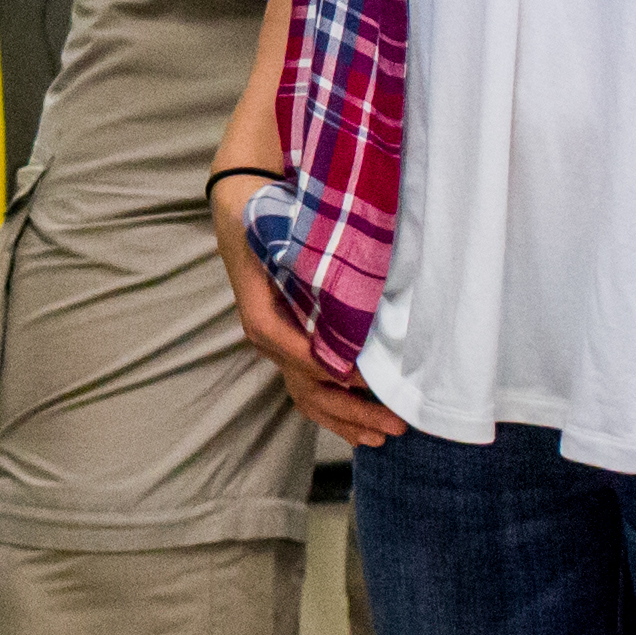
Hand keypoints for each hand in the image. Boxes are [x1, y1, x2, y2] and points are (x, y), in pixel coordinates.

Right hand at [211, 175, 403, 445]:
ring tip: (384, 434)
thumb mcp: (276, 226)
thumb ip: (304, 255)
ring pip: (308, 395)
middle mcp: (268, 334)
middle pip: (305, 385)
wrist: (240, 200)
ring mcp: (279, 342)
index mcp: (261, 310)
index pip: (289, 348)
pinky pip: (310, 386)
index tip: (364, 377)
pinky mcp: (291, 342)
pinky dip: (336, 410)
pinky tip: (362, 427)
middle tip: (394, 421)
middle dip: (350, 410)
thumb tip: (344, 284)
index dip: (325, 366)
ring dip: (346, 418)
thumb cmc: (262, 212)